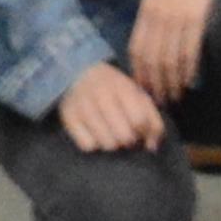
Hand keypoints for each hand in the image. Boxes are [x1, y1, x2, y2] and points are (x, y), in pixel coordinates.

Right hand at [53, 62, 169, 156]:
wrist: (80, 72)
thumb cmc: (116, 90)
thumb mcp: (138, 96)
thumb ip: (152, 120)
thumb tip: (152, 147)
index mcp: (123, 87)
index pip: (139, 120)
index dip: (143, 130)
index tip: (139, 128)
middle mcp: (101, 95)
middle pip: (124, 136)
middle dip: (129, 140)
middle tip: (125, 133)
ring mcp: (83, 106)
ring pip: (107, 144)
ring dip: (112, 143)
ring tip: (110, 133)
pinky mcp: (68, 117)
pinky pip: (87, 146)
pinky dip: (93, 143)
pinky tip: (94, 133)